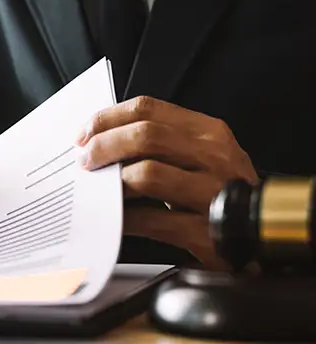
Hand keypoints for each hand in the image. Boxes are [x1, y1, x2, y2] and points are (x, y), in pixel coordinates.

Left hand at [75, 96, 257, 268]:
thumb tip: (102, 140)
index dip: (108, 118)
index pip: (149, 109)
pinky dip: (125, 217)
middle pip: (145, 136)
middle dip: (103, 146)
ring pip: (147, 174)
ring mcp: (212, 193)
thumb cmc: (217, 191)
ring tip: (97, 188)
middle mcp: (215, 157)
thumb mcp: (199, 155)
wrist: (258, 234)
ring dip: (112, 181)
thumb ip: (160, 143)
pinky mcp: (205, 231)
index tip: (85, 133)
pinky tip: (115, 217)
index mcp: (209, 132)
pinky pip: (152, 219)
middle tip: (85, 159)